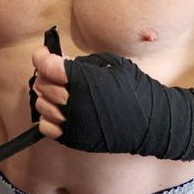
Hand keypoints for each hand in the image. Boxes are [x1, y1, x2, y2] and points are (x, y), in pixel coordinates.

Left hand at [30, 49, 193, 160]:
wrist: (151, 122)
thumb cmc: (136, 89)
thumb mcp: (113, 64)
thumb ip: (85, 62)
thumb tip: (63, 63)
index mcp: (84, 80)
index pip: (47, 66)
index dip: (41, 56)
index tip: (44, 53)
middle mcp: (74, 102)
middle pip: (42, 84)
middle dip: (45, 74)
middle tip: (56, 71)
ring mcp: (72, 123)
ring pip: (41, 105)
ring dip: (47, 95)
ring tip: (60, 91)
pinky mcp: (73, 139)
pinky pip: (46, 126)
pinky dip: (49, 116)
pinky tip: (62, 110)